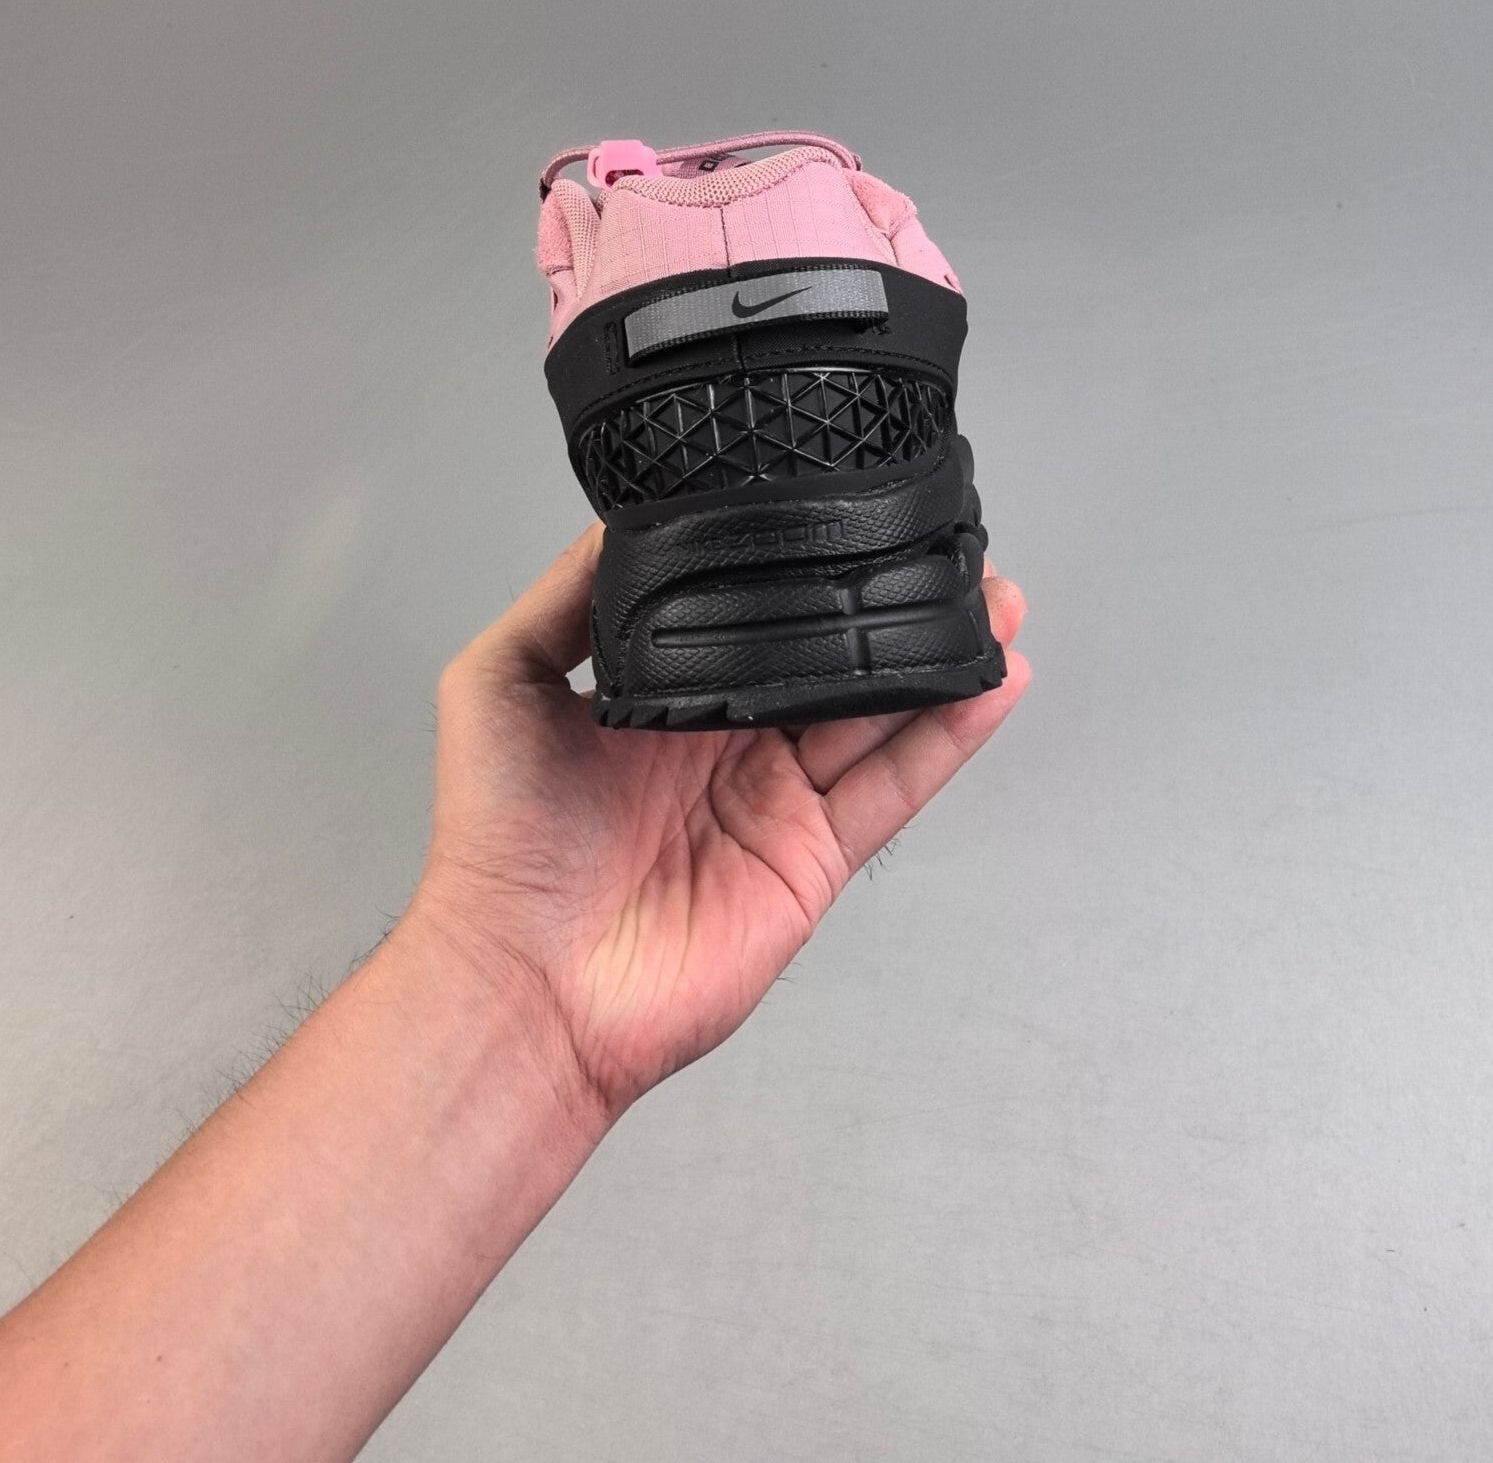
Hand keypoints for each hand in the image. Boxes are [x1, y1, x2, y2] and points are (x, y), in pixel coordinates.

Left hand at [414, 527, 1028, 1121]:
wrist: (525, 981)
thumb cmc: (496, 841)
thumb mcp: (500, 683)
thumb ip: (565, 600)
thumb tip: (620, 519)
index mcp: (663, 696)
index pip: (749, 617)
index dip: (801, 570)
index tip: (847, 512)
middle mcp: (729, 741)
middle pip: (829, 658)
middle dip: (888, 604)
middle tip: (950, 549)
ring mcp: (776, 800)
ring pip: (879, 711)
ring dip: (939, 655)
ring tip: (997, 599)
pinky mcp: (812, 857)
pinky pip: (894, 785)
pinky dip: (949, 735)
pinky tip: (993, 682)